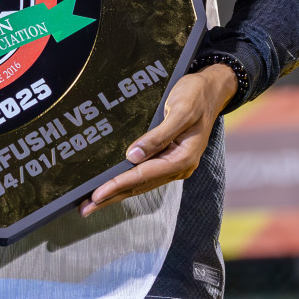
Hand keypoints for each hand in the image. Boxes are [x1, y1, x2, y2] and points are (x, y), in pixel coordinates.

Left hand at [80, 63, 236, 216]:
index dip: (118, 185)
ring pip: (141, 183)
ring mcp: (175, 164)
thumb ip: (158, 135)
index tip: (97, 195)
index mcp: (183, 157)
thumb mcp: (180, 111)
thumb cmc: (196, 96)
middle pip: (139, 185)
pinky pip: (145, 175)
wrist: (212, 89)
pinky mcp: (170, 158)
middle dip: (112, 197)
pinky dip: (128, 182)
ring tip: (94, 202)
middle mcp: (179, 166)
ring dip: (117, 193)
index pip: (144, 175)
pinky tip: (115, 186)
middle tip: (86, 208)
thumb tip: (132, 156)